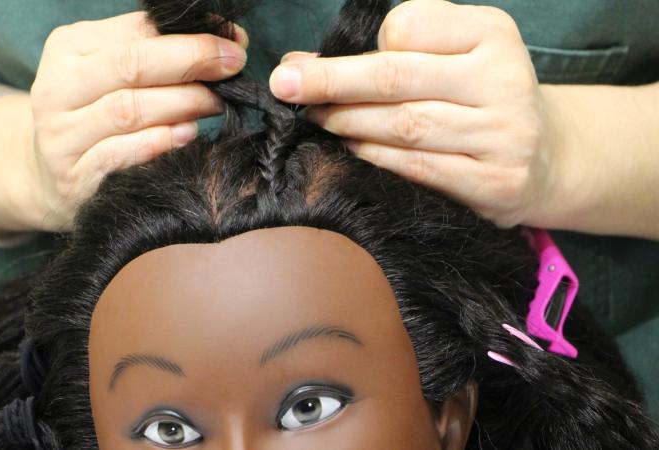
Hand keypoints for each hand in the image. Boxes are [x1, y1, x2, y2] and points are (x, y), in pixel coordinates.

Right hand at [26, 12, 247, 230]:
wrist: (48, 176)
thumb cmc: (94, 114)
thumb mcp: (110, 73)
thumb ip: (157, 52)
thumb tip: (227, 39)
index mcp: (67, 49)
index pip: (135, 31)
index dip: (190, 35)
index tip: (234, 42)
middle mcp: (57, 89)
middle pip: (130, 66)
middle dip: (191, 61)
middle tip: (233, 66)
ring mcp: (61, 136)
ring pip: (128, 110)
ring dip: (182, 103)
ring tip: (215, 102)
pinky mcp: (73, 178)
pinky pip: (118, 155)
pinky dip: (158, 143)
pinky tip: (187, 135)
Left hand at [270, 0, 555, 227]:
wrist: (543, 156)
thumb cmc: (478, 94)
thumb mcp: (455, 52)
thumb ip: (394, 49)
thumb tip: (301, 63)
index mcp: (493, 34)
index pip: (409, 27)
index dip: (362, 46)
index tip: (321, 60)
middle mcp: (504, 80)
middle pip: (397, 77)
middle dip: (331, 81)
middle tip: (285, 85)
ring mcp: (504, 135)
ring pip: (404, 126)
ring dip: (347, 123)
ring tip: (314, 120)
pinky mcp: (495, 184)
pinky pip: (418, 169)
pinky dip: (374, 159)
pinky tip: (348, 151)